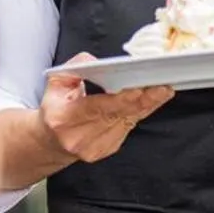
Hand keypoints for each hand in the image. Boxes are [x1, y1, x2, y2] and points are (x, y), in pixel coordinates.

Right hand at [41, 55, 172, 163]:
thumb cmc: (55, 108)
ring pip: (128, 122)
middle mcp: (78, 137)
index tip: (139, 90)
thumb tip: (97, 63)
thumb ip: (75, 67)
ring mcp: (93, 147)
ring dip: (147, 106)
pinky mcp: (107, 149)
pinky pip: (129, 128)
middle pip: (118, 115)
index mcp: (62, 119)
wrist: (51, 140)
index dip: (120, 100)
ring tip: (162, 90)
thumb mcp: (56, 82)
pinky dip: (140, 113)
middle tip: (162, 86)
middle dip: (142, 100)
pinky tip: (150, 101)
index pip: (96, 108)